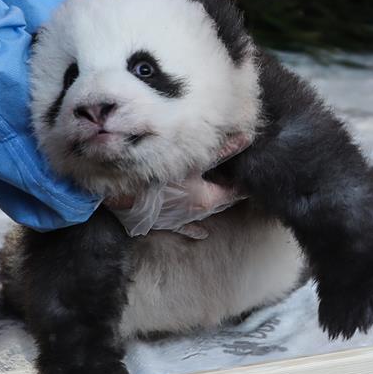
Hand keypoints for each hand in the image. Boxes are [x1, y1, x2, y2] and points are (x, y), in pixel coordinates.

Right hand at [104, 133, 249, 238]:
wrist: (122, 196)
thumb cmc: (157, 177)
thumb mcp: (191, 161)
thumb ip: (220, 151)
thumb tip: (245, 140)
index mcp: (207, 199)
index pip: (235, 192)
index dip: (243, 183)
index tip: (250, 174)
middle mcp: (198, 213)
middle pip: (222, 203)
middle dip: (231, 192)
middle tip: (239, 182)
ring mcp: (182, 219)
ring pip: (206, 213)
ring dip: (215, 204)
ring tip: (224, 196)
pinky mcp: (166, 223)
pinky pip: (185, 228)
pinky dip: (195, 229)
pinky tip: (202, 234)